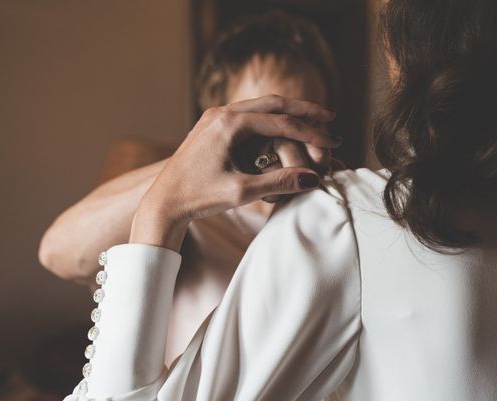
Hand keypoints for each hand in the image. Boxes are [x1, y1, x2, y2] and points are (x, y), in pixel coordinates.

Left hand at [130, 95, 340, 250]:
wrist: (163, 201)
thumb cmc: (198, 197)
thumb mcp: (242, 192)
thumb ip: (279, 182)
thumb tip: (314, 179)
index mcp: (229, 123)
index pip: (281, 122)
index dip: (311, 133)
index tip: (333, 142)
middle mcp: (221, 113)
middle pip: (273, 104)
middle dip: (304, 111)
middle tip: (331, 116)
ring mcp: (215, 117)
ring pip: (261, 107)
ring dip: (288, 113)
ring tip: (312, 119)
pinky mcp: (212, 127)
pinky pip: (248, 116)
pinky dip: (270, 120)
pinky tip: (283, 126)